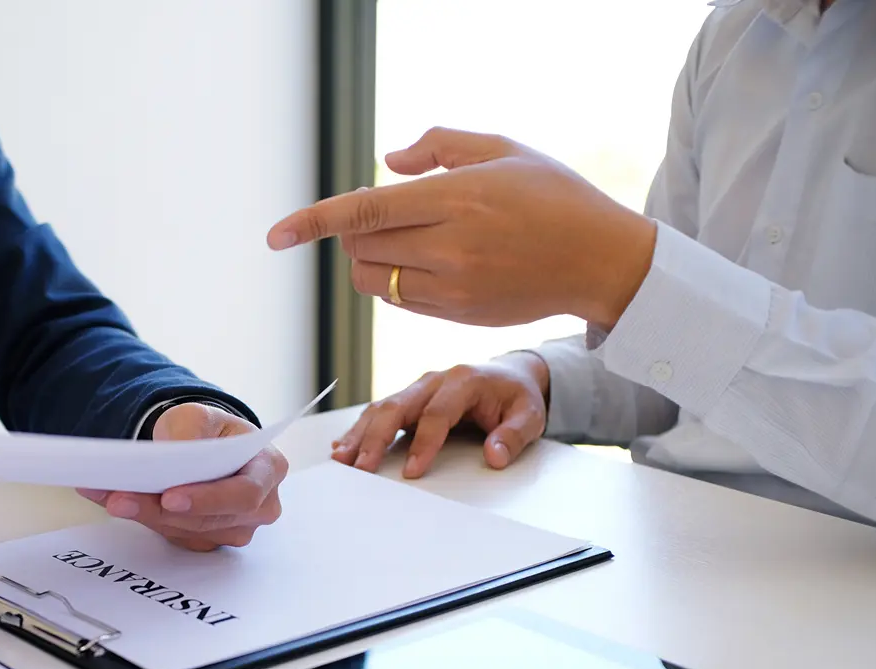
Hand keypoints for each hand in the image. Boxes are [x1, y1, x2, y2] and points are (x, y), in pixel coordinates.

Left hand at [76, 403, 287, 550]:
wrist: (202, 444)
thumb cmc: (210, 430)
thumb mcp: (200, 415)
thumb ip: (192, 430)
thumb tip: (173, 455)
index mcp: (269, 468)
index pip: (244, 494)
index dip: (207, 500)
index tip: (170, 498)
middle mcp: (260, 506)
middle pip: (209, 520)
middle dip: (160, 510)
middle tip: (119, 499)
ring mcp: (235, 528)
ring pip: (187, 532)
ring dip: (145, 516)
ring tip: (109, 496)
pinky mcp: (208, 540)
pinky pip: (174, 536)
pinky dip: (144, 519)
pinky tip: (116, 502)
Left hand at [266, 128, 656, 329]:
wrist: (599, 259)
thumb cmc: (552, 196)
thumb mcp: (502, 149)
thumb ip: (438, 146)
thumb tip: (385, 165)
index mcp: (457, 199)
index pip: (365, 212)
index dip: (313, 222)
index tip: (276, 235)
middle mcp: (450, 248)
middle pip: (360, 250)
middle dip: (354, 233)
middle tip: (385, 216)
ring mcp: (453, 289)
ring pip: (372, 281)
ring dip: (369, 259)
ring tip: (408, 239)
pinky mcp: (456, 316)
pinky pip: (398, 300)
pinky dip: (395, 281)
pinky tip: (429, 263)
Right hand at [332, 352, 549, 478]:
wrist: (509, 375)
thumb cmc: (516, 396)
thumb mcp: (530, 415)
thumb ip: (514, 434)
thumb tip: (495, 456)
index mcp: (464, 380)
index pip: (437, 414)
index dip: (423, 443)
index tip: (411, 472)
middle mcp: (434, 380)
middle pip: (397, 406)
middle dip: (376, 438)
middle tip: (361, 466)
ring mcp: (418, 388)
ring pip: (381, 408)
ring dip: (359, 434)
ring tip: (342, 459)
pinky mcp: (408, 399)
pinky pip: (379, 411)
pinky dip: (360, 429)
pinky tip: (343, 447)